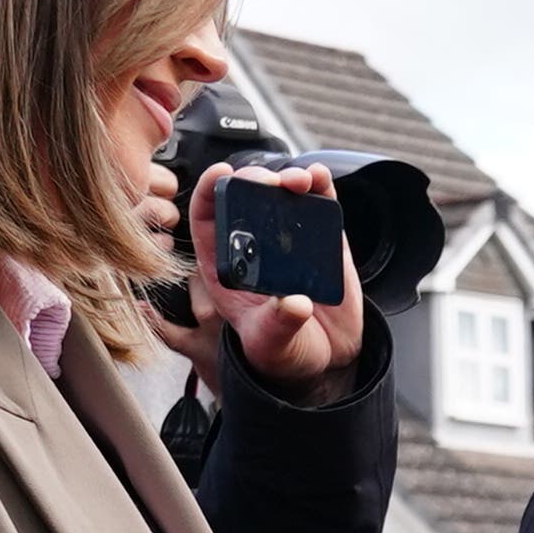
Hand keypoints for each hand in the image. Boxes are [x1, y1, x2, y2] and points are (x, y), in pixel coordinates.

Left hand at [188, 163, 367, 393]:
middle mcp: (255, 245)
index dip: (209, 190)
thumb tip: (295, 304)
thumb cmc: (286, 352)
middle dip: (255, 181)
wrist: (326, 359)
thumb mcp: (273, 344)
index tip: (221, 173)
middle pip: (245, 199)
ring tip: (300, 181)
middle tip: (270, 184)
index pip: (207, 218)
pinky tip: (319, 178)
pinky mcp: (321, 238)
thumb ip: (279, 325)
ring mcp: (289, 239)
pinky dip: (319, 184)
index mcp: (226, 266)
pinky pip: (318, 203)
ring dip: (288, 177)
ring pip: (280, 194)